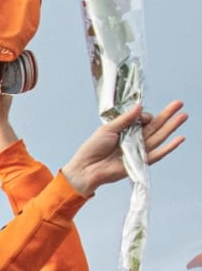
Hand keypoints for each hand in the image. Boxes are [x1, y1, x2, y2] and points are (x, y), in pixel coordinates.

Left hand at [60, 100, 186, 195]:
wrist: (86, 167)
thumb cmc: (93, 148)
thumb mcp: (108, 129)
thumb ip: (125, 119)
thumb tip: (140, 107)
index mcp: (127, 131)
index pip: (144, 120)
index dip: (146, 115)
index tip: (143, 114)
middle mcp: (135, 140)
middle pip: (156, 126)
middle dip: (168, 115)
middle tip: (180, 103)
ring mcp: (139, 151)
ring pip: (159, 137)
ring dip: (172, 127)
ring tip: (184, 116)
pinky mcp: (141, 162)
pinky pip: (158, 154)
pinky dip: (169, 147)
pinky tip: (180, 138)